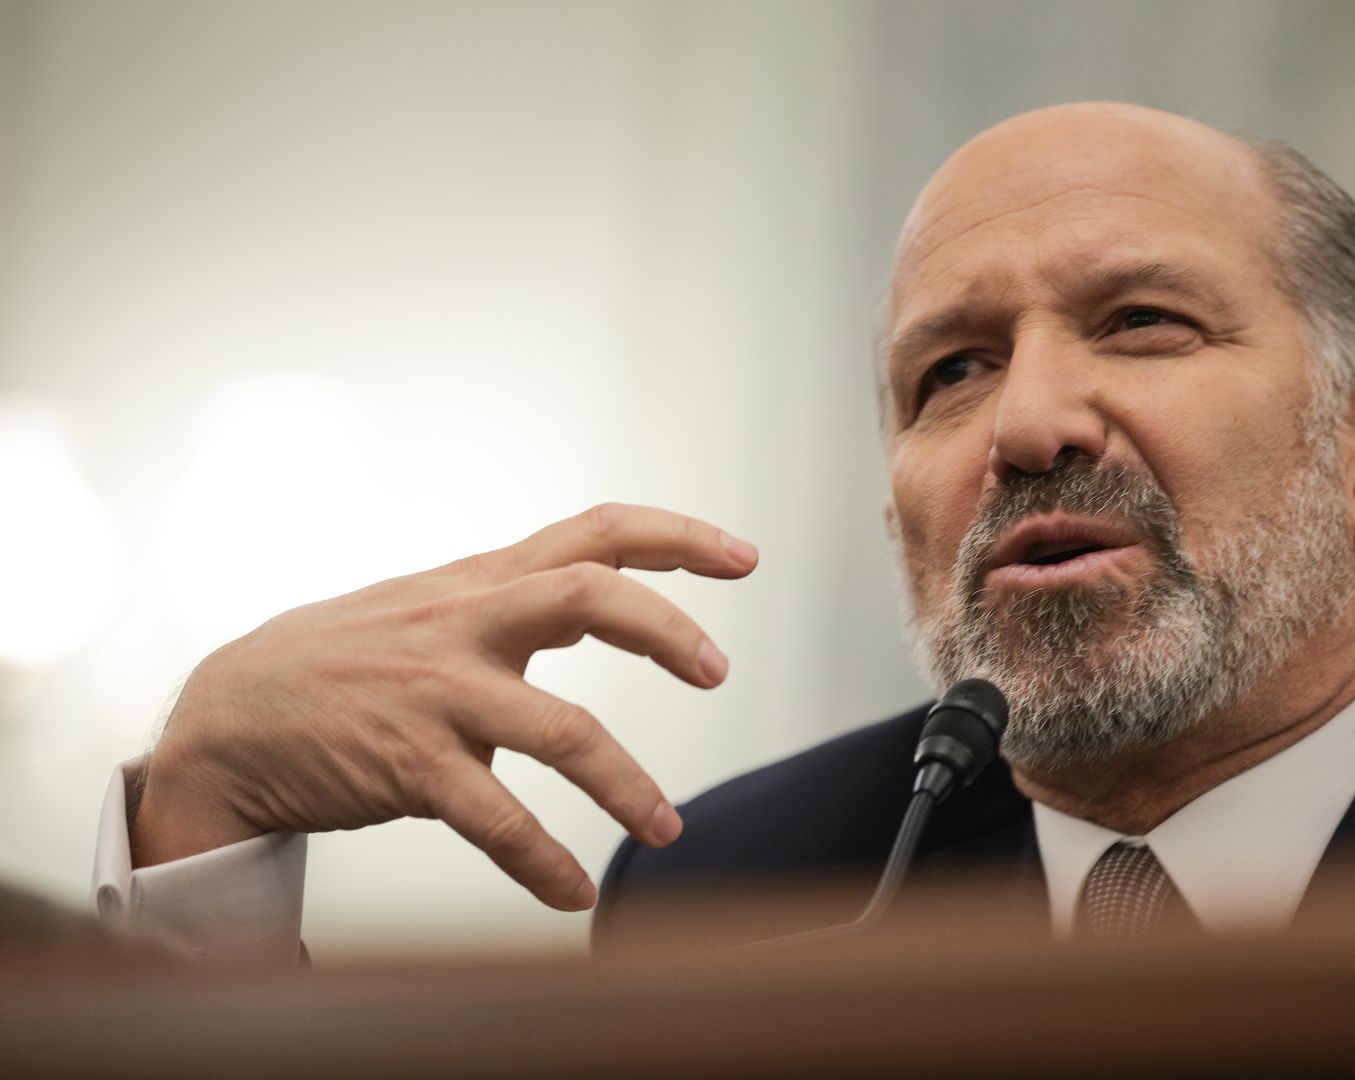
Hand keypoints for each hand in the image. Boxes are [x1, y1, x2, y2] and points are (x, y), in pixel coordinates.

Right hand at [131, 503, 757, 910]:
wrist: (226, 719)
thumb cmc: (340, 661)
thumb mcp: (428, 605)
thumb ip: (511, 599)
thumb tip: (599, 598)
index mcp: (480, 581)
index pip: (594, 532)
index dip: (676, 536)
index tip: (744, 557)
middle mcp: (464, 624)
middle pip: (589, 595)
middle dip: (667, 632)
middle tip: (719, 672)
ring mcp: (437, 694)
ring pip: (562, 730)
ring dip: (626, 785)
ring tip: (666, 831)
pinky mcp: (409, 766)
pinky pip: (497, 820)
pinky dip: (544, 863)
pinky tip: (573, 892)